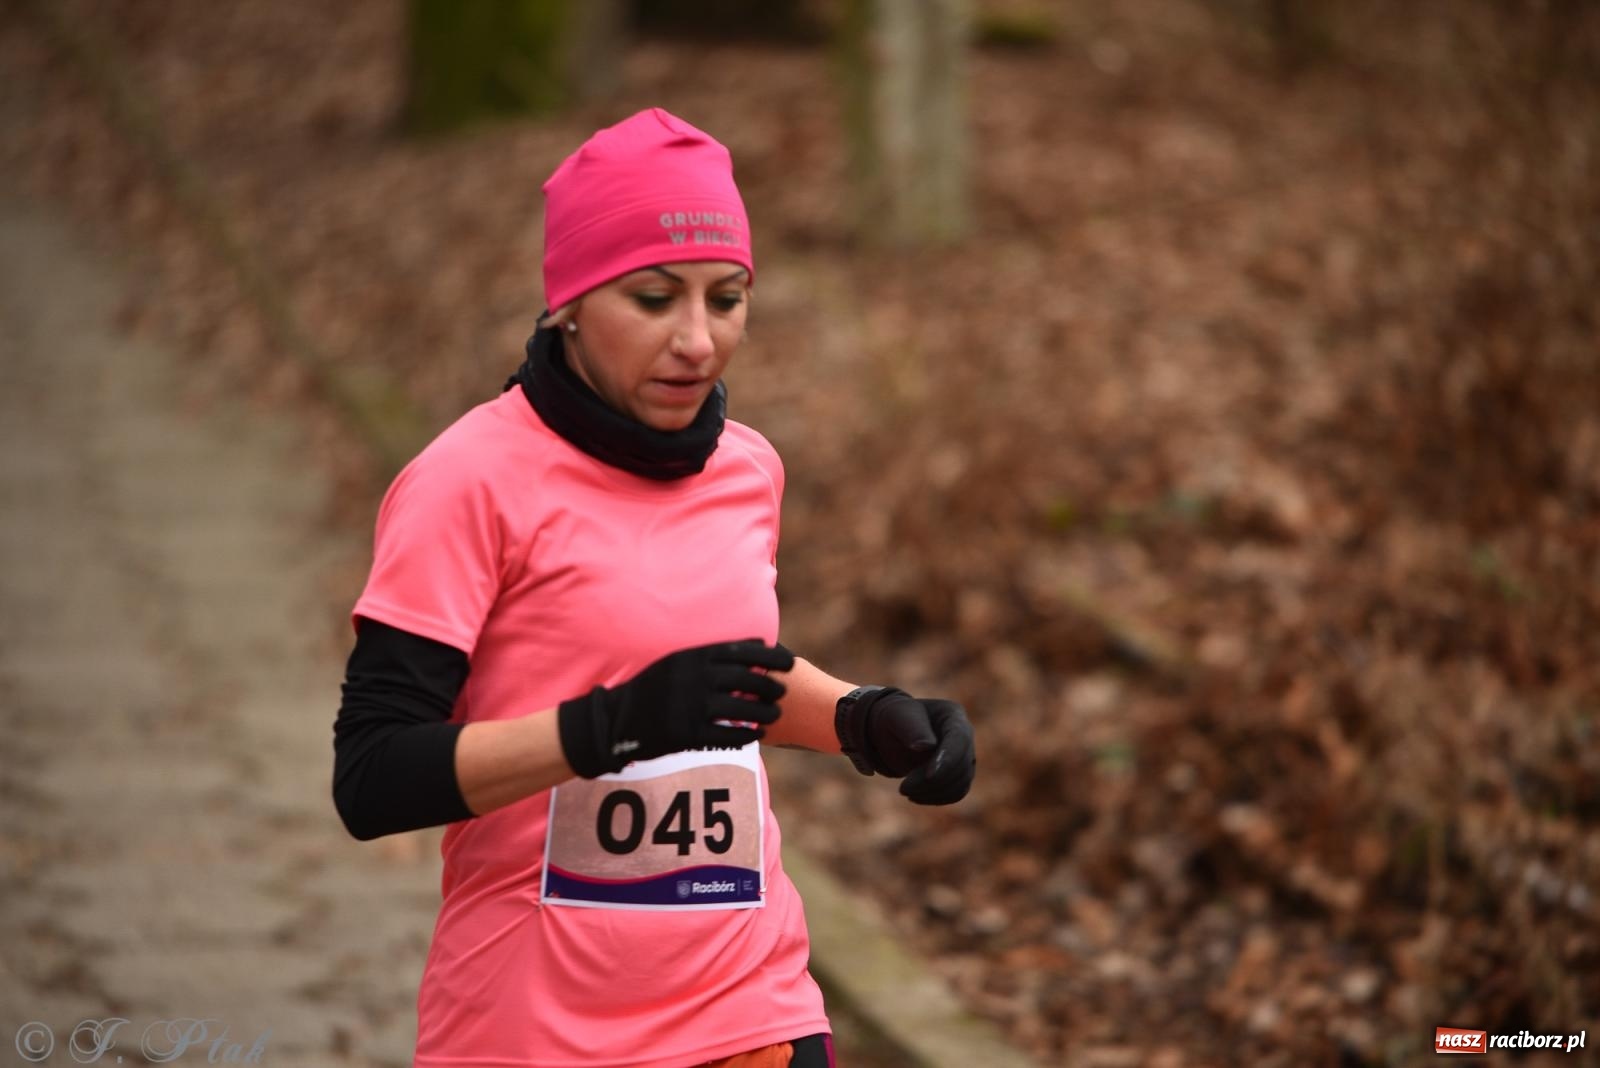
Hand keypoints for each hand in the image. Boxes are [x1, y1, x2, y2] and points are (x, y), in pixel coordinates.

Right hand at [558, 639, 793, 778]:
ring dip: (763, 711)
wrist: (618, 719)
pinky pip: (726, 734)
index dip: (770, 657)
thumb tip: (752, 644)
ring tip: (774, 713)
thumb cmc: (653, 688)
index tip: (788, 661)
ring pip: (740, 708)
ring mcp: (691, 706)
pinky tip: (756, 734)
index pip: (741, 652)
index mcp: (693, 656)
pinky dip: (745, 734)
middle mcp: (694, 678)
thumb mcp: (677, 661)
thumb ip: (710, 654)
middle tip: (782, 691)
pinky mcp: (688, 733)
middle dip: (769, 685)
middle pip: (746, 679)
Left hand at [838, 688, 976, 804]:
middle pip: (962, 764)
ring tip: (905, 791)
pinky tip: (915, 796)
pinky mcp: (959, 774)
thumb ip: (912, 729)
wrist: (892, 732)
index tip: (930, 775)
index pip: (959, 739)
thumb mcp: (897, 717)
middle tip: (903, 788)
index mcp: (952, 715)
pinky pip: (956, 793)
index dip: (948, 759)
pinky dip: (937, 798)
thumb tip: (927, 746)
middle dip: (933, 781)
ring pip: (961, 782)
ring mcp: (964, 755)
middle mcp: (965, 735)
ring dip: (934, 792)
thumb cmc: (894, 719)